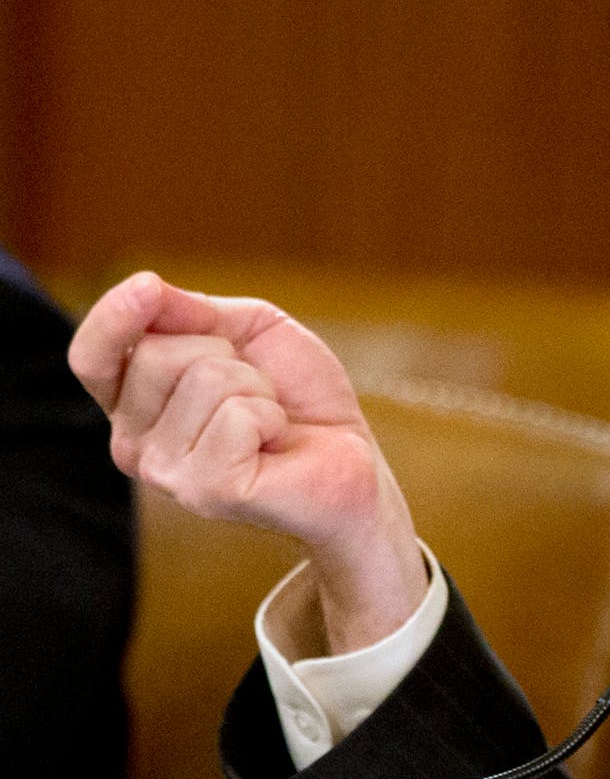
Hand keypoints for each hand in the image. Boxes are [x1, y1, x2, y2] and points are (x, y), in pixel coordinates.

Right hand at [69, 271, 427, 652]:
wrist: (348, 455)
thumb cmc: (297, 395)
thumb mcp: (248, 329)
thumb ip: (192, 309)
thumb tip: (147, 290)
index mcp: (135, 403)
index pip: (92, 355)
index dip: (112, 316)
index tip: (148, 287)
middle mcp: (134, 443)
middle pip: (156, 353)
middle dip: (226, 351)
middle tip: (257, 388)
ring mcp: (166, 473)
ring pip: (203, 378)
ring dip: (256, 386)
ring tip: (269, 419)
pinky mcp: (206, 492)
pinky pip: (235, 416)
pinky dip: (270, 415)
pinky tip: (275, 444)